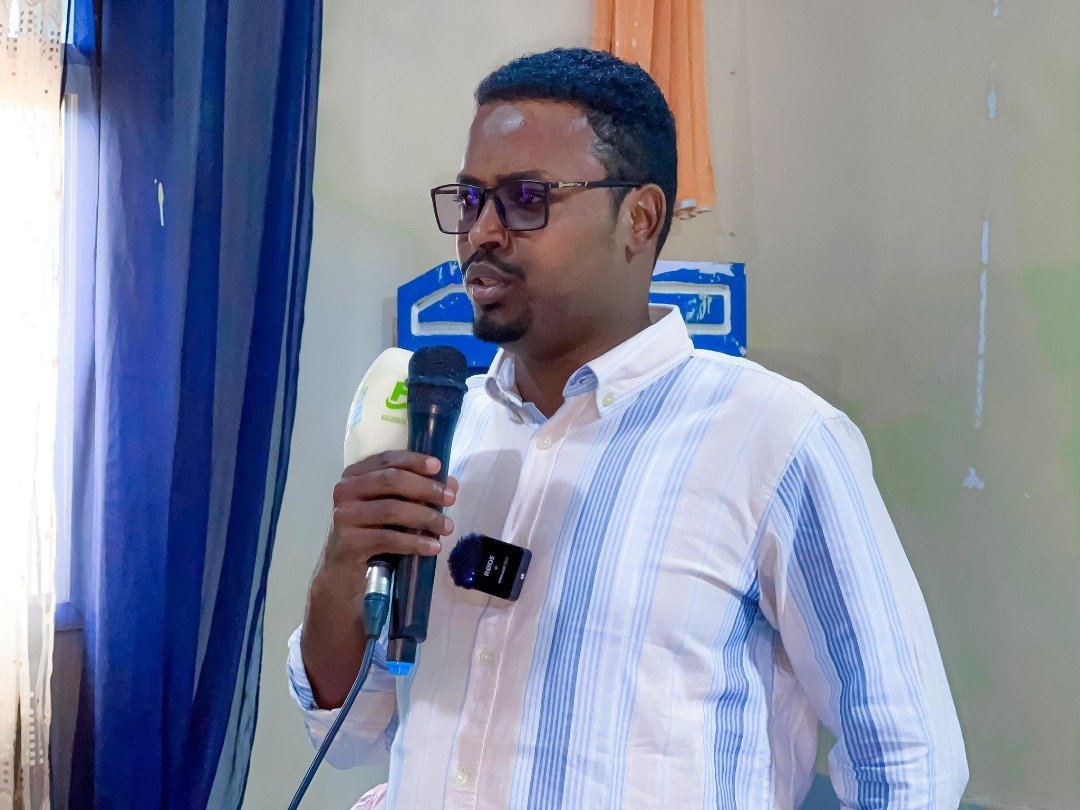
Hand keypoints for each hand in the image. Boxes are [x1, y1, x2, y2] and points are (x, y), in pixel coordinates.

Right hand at [324, 450, 458, 572]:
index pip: (386, 460)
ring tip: (447, 527)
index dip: (414, 461)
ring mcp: (344, 517)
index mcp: (354, 476)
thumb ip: (414, 492)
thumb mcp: (389, 507)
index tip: (438, 467)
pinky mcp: (350, 542)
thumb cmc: (370, 533)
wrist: (342, 572)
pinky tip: (433, 547)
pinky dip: (415, 542)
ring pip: (392, 510)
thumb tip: (451, 484)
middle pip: (391, 481)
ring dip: (425, 517)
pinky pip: (389, 538)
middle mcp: (345, 491)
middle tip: (450, 499)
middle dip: (425, 488)